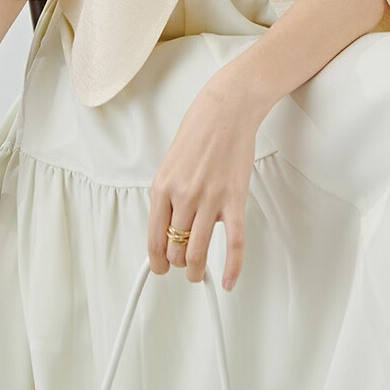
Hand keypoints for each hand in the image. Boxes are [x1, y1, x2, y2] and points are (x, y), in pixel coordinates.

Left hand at [147, 75, 261, 292]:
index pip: (154, 239)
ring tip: (199, 273)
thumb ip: (168, 194)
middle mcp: (184, 196)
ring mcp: (210, 200)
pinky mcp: (235, 200)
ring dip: (197, 270)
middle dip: (179, 263)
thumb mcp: (170, 163)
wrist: (227, 110)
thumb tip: (169, 224)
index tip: (160, 268)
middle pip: (176, 249)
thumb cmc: (200, 130)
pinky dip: (232, 267)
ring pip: (199, 252)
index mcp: (163, 187)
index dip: (156, 262)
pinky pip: (234, 243)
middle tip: (184, 264)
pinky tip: (229, 279)